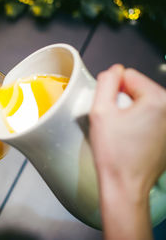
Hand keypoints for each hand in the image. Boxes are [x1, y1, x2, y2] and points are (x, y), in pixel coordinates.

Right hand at [89, 65, 165, 238]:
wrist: (124, 184)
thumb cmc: (114, 154)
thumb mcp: (100, 111)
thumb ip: (105, 82)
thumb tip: (113, 71)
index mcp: (157, 100)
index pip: (128, 75)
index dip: (111, 91)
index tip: (109, 110)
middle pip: (136, 89)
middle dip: (121, 102)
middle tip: (114, 124)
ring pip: (141, 104)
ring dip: (128, 114)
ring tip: (121, 133)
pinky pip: (147, 118)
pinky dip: (136, 125)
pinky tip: (128, 140)